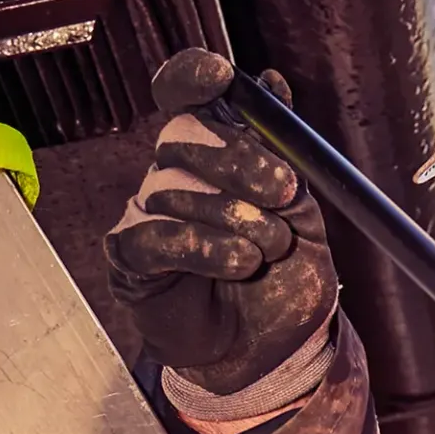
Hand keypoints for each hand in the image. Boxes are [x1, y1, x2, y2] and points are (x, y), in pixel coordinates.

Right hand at [105, 50, 337, 391]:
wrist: (272, 356)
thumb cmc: (282, 285)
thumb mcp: (302, 217)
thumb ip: (288, 157)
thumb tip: (275, 83)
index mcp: (214, 154)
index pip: (186, 95)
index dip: (194, 77)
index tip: (222, 78)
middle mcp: (175, 175)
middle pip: (182, 135)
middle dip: (239, 160)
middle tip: (284, 194)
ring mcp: (147, 214)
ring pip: (173, 187)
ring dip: (235, 218)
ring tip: (270, 251)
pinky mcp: (132, 258)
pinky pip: (156, 237)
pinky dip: (205, 247)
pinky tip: (240, 262)